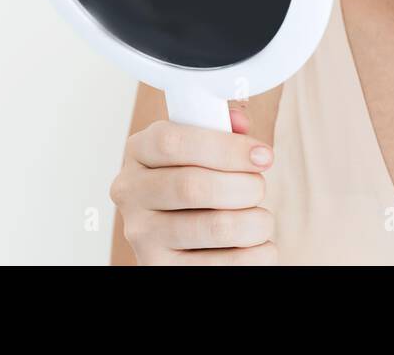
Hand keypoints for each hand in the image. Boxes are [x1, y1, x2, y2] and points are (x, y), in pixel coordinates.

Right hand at [109, 103, 276, 264]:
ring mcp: (142, 235)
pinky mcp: (161, 269)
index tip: (263, 155)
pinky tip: (253, 244)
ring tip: (260, 219)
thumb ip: (221, 128)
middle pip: (192, 185)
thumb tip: (240, 124)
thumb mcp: (202, 149)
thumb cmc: (199, 184)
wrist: (185, 239)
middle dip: (244, 185)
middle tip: (260, 188)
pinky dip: (257, 252)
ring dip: (255, 222)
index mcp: (138, 152)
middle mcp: (131, 193)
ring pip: (216, 227)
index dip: (225, 147)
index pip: (171, 141)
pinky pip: (227, 264)